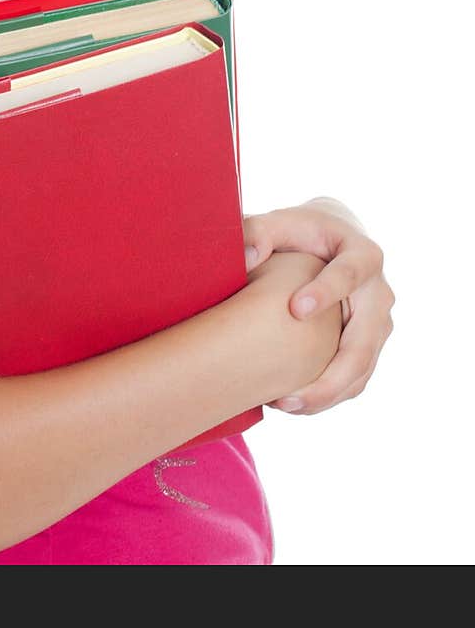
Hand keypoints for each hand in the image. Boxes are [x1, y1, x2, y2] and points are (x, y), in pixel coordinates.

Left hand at [243, 197, 395, 415]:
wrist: (334, 242)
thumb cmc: (301, 230)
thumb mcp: (281, 221)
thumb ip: (258, 231)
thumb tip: (247, 256)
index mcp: (363, 254)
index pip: (349, 274)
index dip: (325, 291)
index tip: (295, 310)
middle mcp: (380, 294)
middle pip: (363, 342)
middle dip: (329, 374)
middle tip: (286, 395)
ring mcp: (379, 325)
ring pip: (361, 371)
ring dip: (326, 395)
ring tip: (283, 405)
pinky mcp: (370, 347)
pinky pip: (355, 381)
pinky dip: (327, 397)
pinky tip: (292, 403)